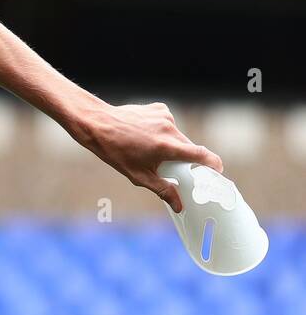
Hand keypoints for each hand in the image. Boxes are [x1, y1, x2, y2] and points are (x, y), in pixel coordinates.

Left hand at [76, 101, 223, 212]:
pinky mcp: (159, 108)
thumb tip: (179, 205)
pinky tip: (146, 135)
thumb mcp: (138, 176)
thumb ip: (163, 190)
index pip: (202, 155)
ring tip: (150, 150)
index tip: (217, 172)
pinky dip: (163, 131)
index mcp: (167, 146)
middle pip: (189, 147)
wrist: (97, 124)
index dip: (214, 164)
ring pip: (178, 136)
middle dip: (185, 158)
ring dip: (172, 144)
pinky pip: (168, 124)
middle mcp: (169, 129)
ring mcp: (164, 116)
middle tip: (173, 167)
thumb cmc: (115, 151)